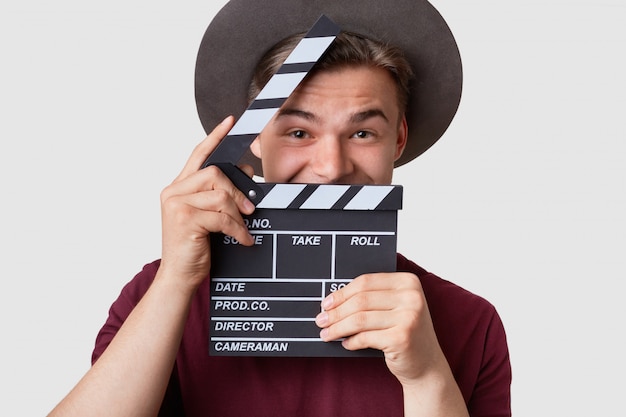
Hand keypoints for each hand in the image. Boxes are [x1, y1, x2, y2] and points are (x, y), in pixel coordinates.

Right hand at [158, 116, 255, 290]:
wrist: (179, 276)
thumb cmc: (194, 246)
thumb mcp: (210, 216)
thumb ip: (221, 194)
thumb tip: (246, 172)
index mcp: (178, 188)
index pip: (198, 155)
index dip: (215, 137)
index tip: (230, 123)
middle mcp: (173, 192)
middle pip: (215, 173)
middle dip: (237, 191)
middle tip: (249, 208)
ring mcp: (176, 205)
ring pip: (221, 195)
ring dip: (237, 214)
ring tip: (242, 229)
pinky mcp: (184, 219)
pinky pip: (222, 217)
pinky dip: (237, 229)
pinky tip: (242, 239)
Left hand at [315, 272, 446, 384]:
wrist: (427, 365)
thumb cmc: (404, 333)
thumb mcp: (394, 308)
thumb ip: (372, 298)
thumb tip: (333, 299)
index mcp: (408, 281)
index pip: (366, 282)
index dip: (342, 293)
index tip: (326, 303)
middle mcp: (412, 297)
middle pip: (360, 300)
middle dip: (336, 312)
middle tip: (321, 320)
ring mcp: (409, 317)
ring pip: (359, 319)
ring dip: (338, 328)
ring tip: (327, 334)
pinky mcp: (402, 338)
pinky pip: (365, 337)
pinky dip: (352, 341)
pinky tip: (346, 344)